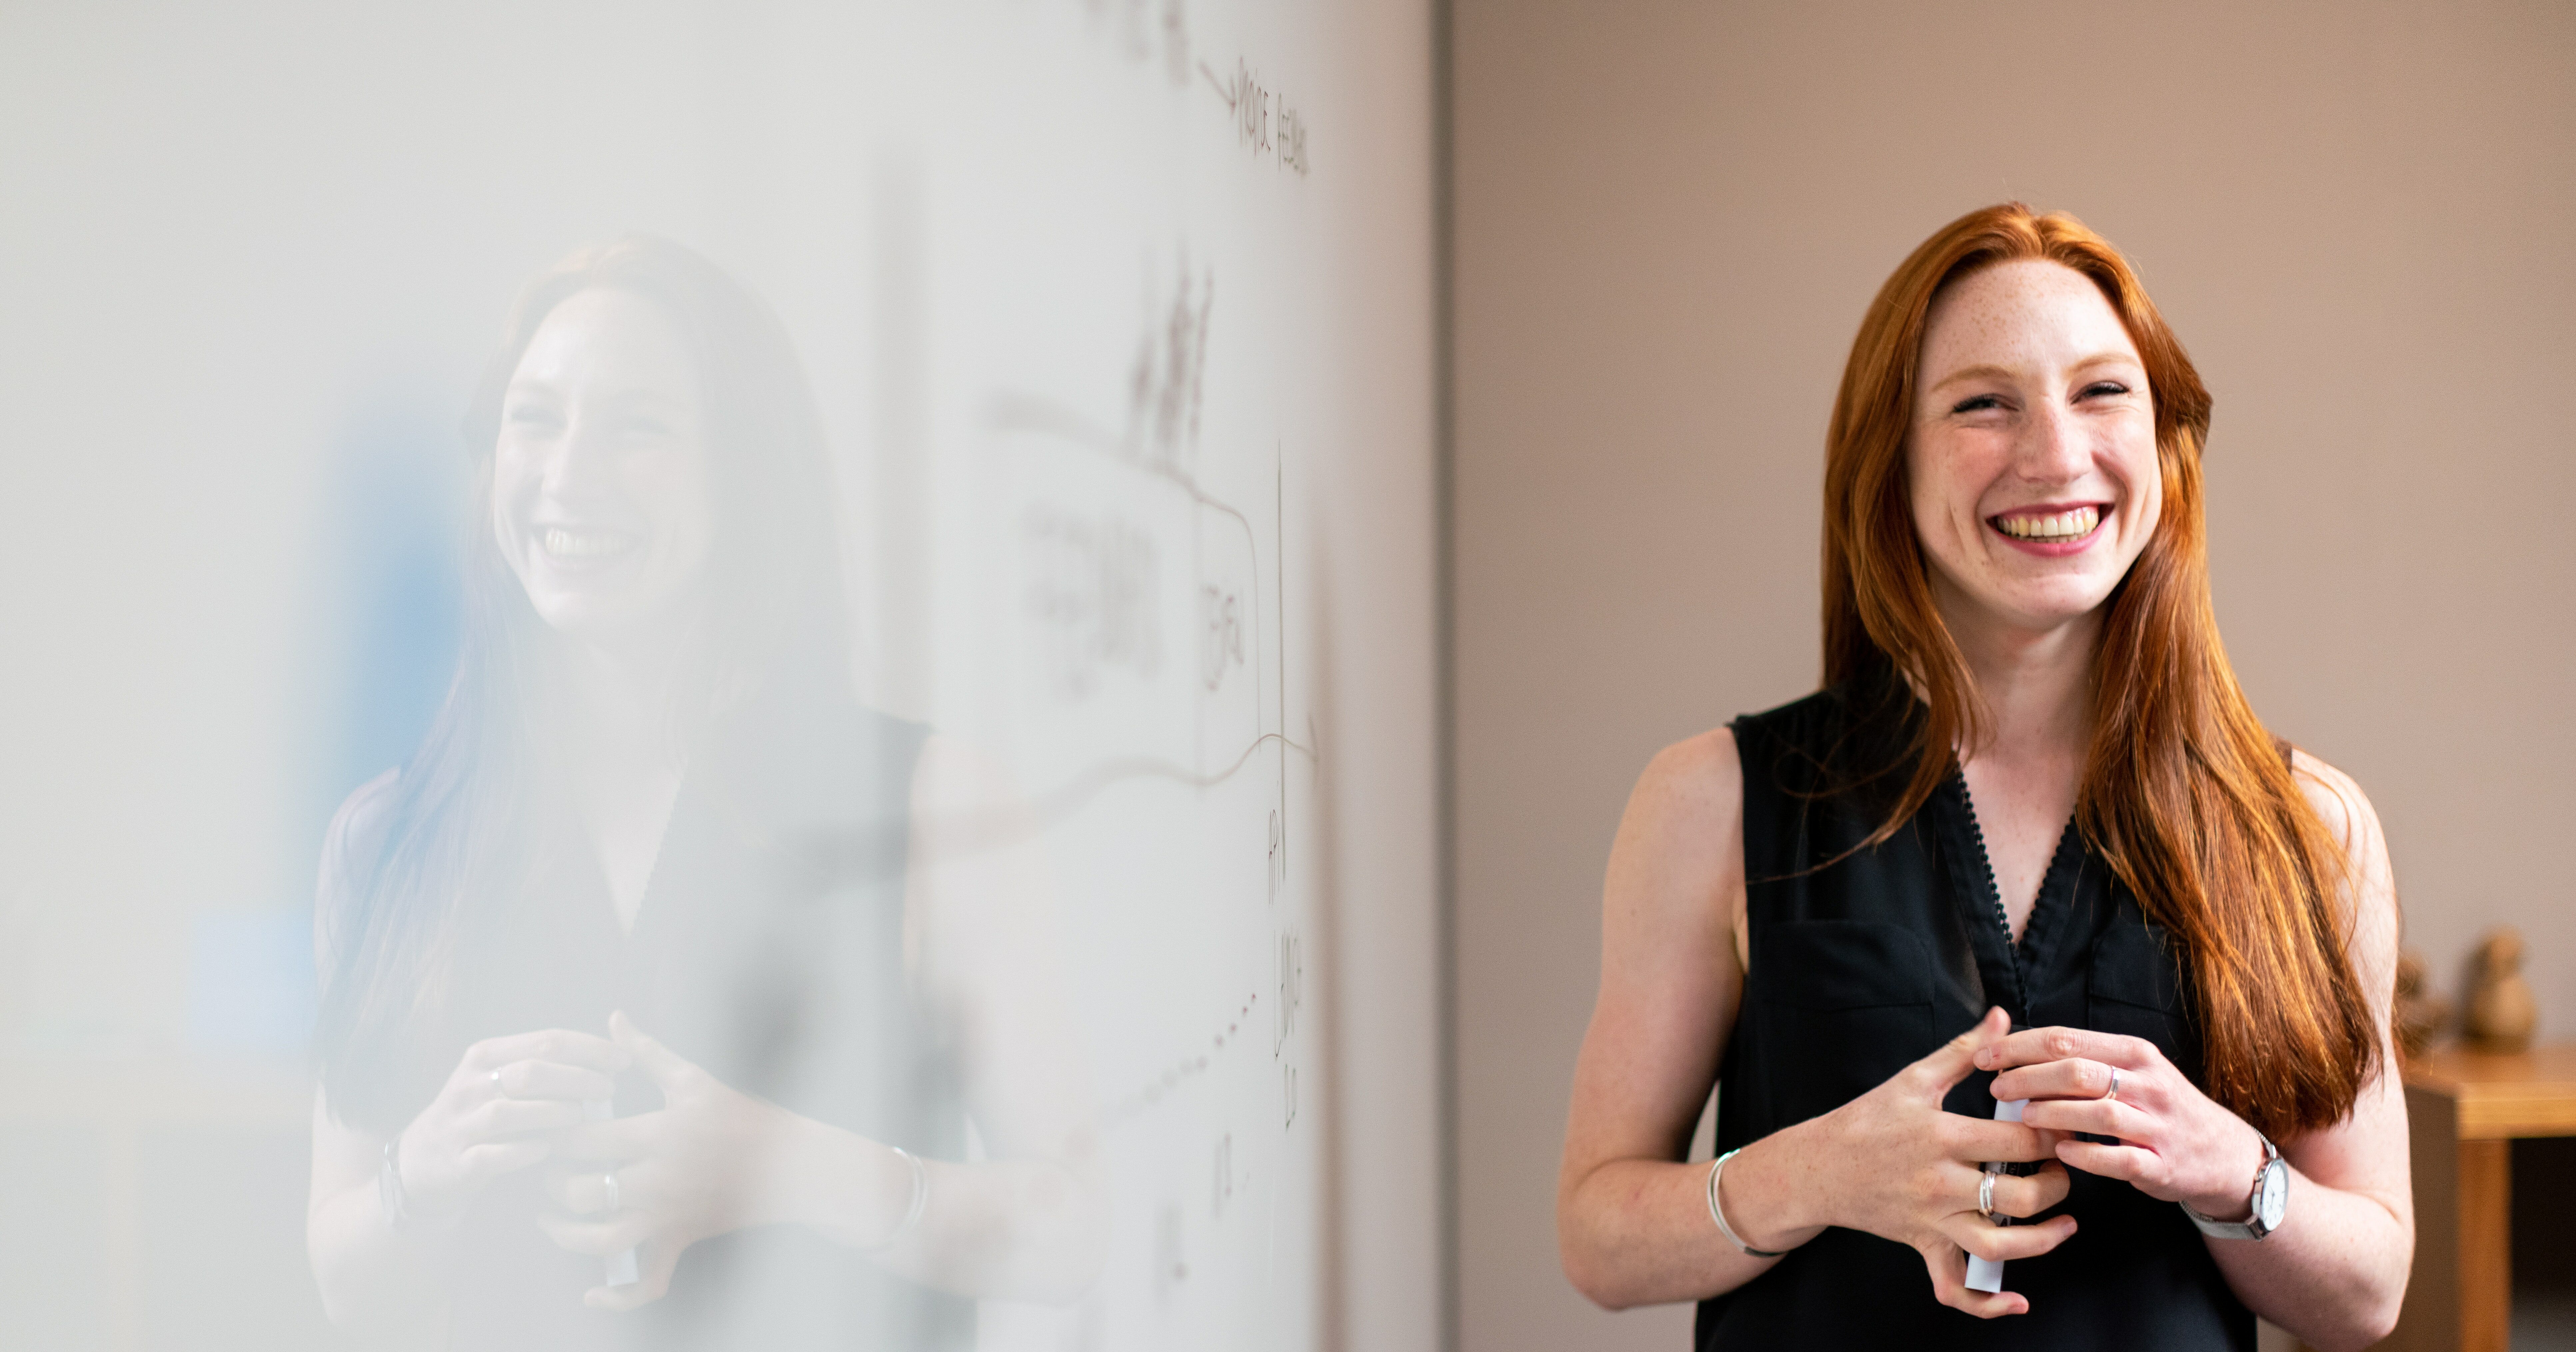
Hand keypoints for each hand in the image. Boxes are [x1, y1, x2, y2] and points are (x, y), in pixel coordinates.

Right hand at [395, 1029, 627, 1220]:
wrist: (421, 1161)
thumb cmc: (480, 1114)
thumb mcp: (500, 1078)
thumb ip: (542, 1063)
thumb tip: (608, 1054)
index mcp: (484, 1055)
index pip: (546, 1040)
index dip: (590, 1048)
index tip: (625, 1059)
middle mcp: (469, 1085)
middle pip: (531, 1072)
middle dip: (578, 1078)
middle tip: (609, 1089)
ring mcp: (460, 1124)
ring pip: (510, 1112)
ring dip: (554, 1113)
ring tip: (583, 1117)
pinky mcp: (458, 1162)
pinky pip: (493, 1155)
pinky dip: (524, 1151)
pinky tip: (548, 1149)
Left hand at [538, 1011, 801, 1310]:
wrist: (790, 1163)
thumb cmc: (739, 1115)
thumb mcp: (692, 1078)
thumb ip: (646, 1052)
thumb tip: (614, 1019)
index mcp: (658, 1134)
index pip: (584, 1139)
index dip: (554, 1136)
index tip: (546, 1128)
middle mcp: (658, 1179)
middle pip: (581, 1192)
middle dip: (551, 1184)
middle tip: (544, 1170)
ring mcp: (668, 1215)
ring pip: (600, 1240)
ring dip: (565, 1234)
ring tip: (550, 1218)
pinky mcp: (680, 1239)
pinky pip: (647, 1282)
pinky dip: (617, 1296)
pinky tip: (591, 1293)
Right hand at [1804, 1006, 2077, 1315]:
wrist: (1817, 1167)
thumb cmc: (1867, 1119)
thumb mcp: (1913, 1078)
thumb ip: (1964, 1050)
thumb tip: (2003, 1018)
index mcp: (1942, 1136)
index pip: (2019, 1142)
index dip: (2054, 1134)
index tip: (2067, 1124)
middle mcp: (1940, 1184)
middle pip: (2021, 1196)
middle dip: (2057, 1183)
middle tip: (2065, 1167)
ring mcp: (1932, 1221)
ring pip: (2000, 1246)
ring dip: (2044, 1240)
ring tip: (2065, 1221)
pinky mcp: (1923, 1246)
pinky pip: (1955, 1288)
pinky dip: (1987, 1304)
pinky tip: (2018, 1301)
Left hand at [1980, 1027, 2267, 1220]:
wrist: (2222, 1154)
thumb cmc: (2161, 1108)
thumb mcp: (2133, 1071)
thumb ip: (2085, 1059)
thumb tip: (2019, 1049)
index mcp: (2134, 1054)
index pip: (2066, 1040)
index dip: (2019, 1046)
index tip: (1985, 1056)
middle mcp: (2148, 1084)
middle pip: (2076, 1071)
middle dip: (2028, 1077)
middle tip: (1996, 1088)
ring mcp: (2157, 1125)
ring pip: (2097, 1111)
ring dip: (2052, 1113)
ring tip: (2022, 1117)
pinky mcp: (2161, 1164)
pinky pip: (2119, 1158)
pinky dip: (2086, 1154)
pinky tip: (2060, 1151)